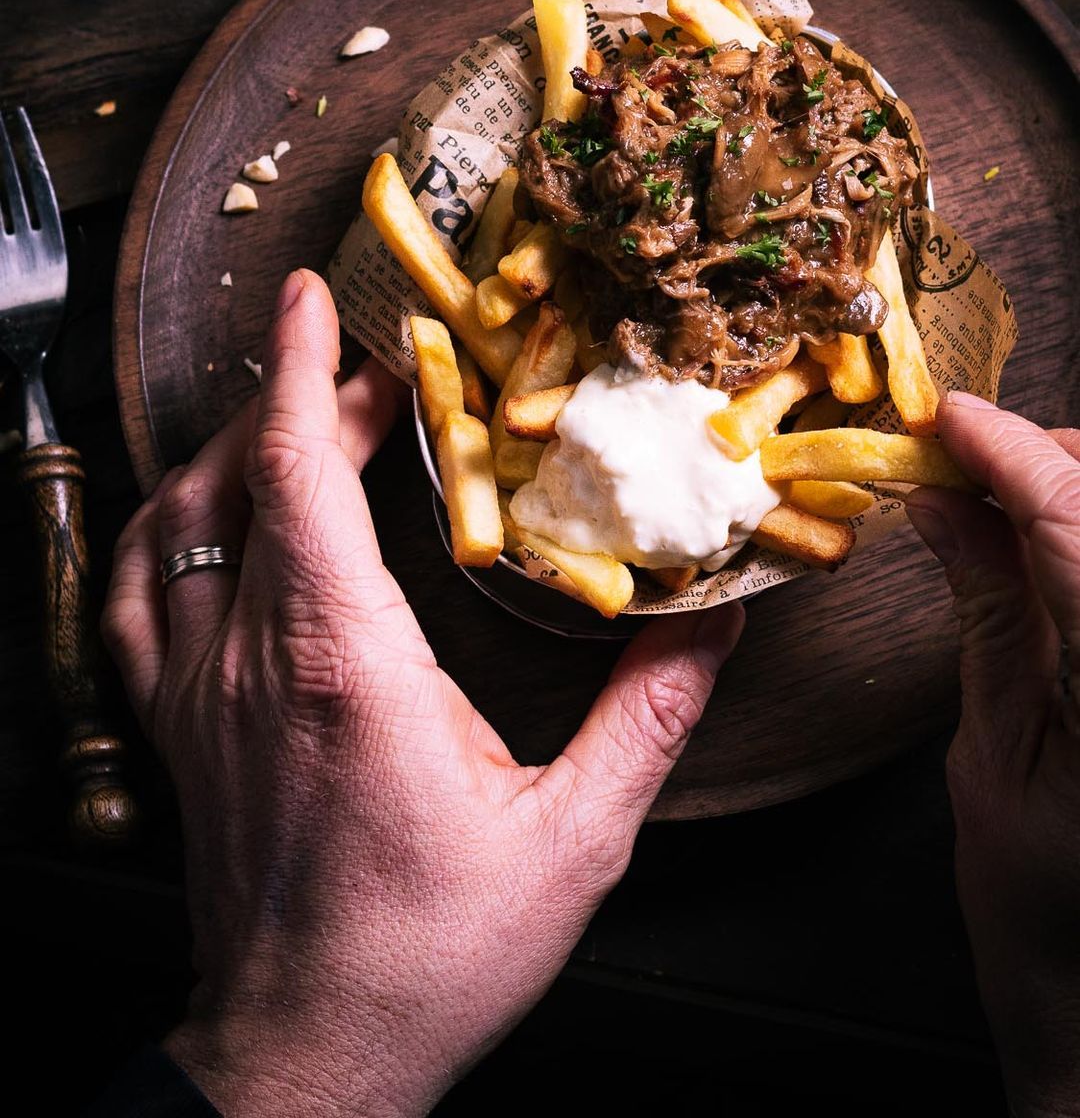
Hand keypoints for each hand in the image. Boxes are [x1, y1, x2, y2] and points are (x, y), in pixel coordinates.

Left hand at [103, 270, 743, 1117]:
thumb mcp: (574, 840)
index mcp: (341, 663)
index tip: (317, 296)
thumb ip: (649, 717)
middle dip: (307, 397)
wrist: (308, 1060)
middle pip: (249, 475)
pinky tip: (203, 510)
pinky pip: (137, 591)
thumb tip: (715, 622)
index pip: (295, 472)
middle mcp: (250, 660)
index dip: (303, 368)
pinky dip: (168, 523)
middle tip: (380, 372)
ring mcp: (196, 692)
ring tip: (305, 421)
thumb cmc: (430, 958)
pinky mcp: (174, 727)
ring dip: (239, 449)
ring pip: (182, 518)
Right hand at [906, 393, 1079, 1117]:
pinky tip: (1041, 547)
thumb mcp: (995, 756)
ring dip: (1074, 494)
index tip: (946, 415)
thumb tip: (943, 499)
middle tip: (956, 464)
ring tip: (992, 504)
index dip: (1010, 452)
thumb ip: (988, 613)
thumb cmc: (1043, 912)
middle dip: (1047, 461)